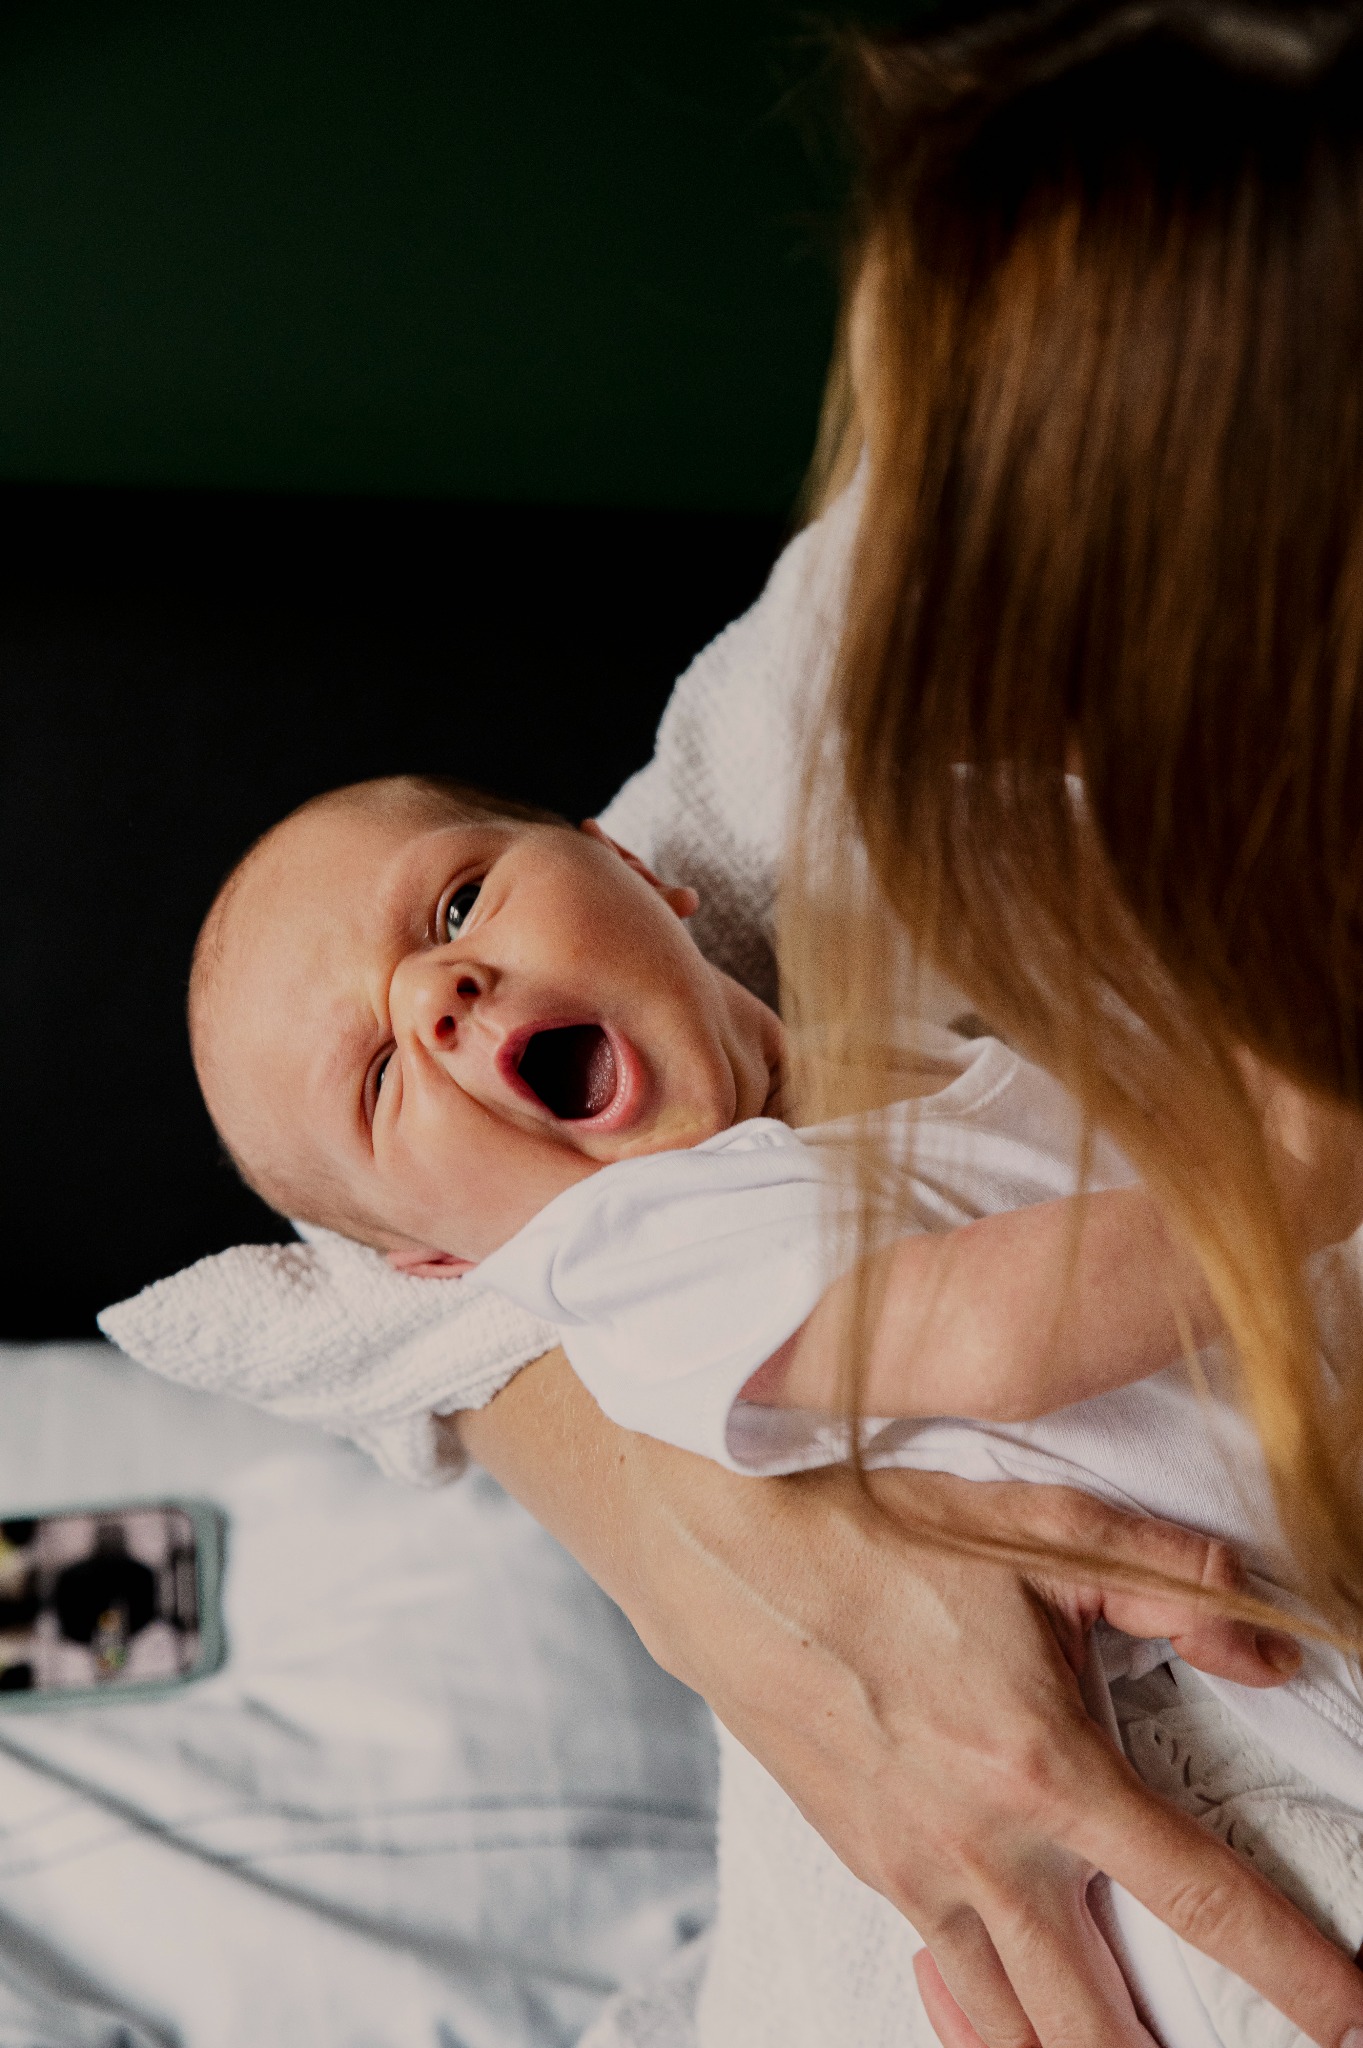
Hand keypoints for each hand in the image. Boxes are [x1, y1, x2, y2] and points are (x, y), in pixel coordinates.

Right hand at [460, 1353, 1362, 2047]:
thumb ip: (1175, 1584)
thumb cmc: (878, 1524)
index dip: (1293, 1971)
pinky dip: (985, 2027)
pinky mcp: (865, 1866)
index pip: (1201, 1897)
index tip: (1347, 2013)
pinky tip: (1004, 2021)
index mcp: (1043, 1765)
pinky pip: (943, 1983)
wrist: (716, 1543)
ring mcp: (913, 1872)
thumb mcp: (1039, 1526)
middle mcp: (981, 1847)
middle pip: (1098, 2024)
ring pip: (1013, 2028)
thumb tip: (1279, 1648)